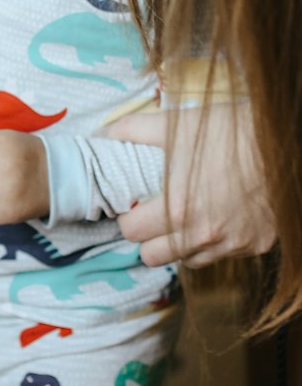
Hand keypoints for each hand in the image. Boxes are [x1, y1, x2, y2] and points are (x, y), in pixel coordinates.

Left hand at [103, 102, 275, 266]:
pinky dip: (213, 243)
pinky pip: (221, 256)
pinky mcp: (255, 246)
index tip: (134, 204)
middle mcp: (202, 235)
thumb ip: (132, 131)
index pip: (130, 232)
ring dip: (180, 243)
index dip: (128, 216)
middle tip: (154, 212)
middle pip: (152, 257)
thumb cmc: (229, 131)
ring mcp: (231, 245)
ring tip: (186, 215)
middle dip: (148, 236)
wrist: (285, 143)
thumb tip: (102, 136)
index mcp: (177, 208)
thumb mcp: (176, 124)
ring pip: (187, 261)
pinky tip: (216, 217)